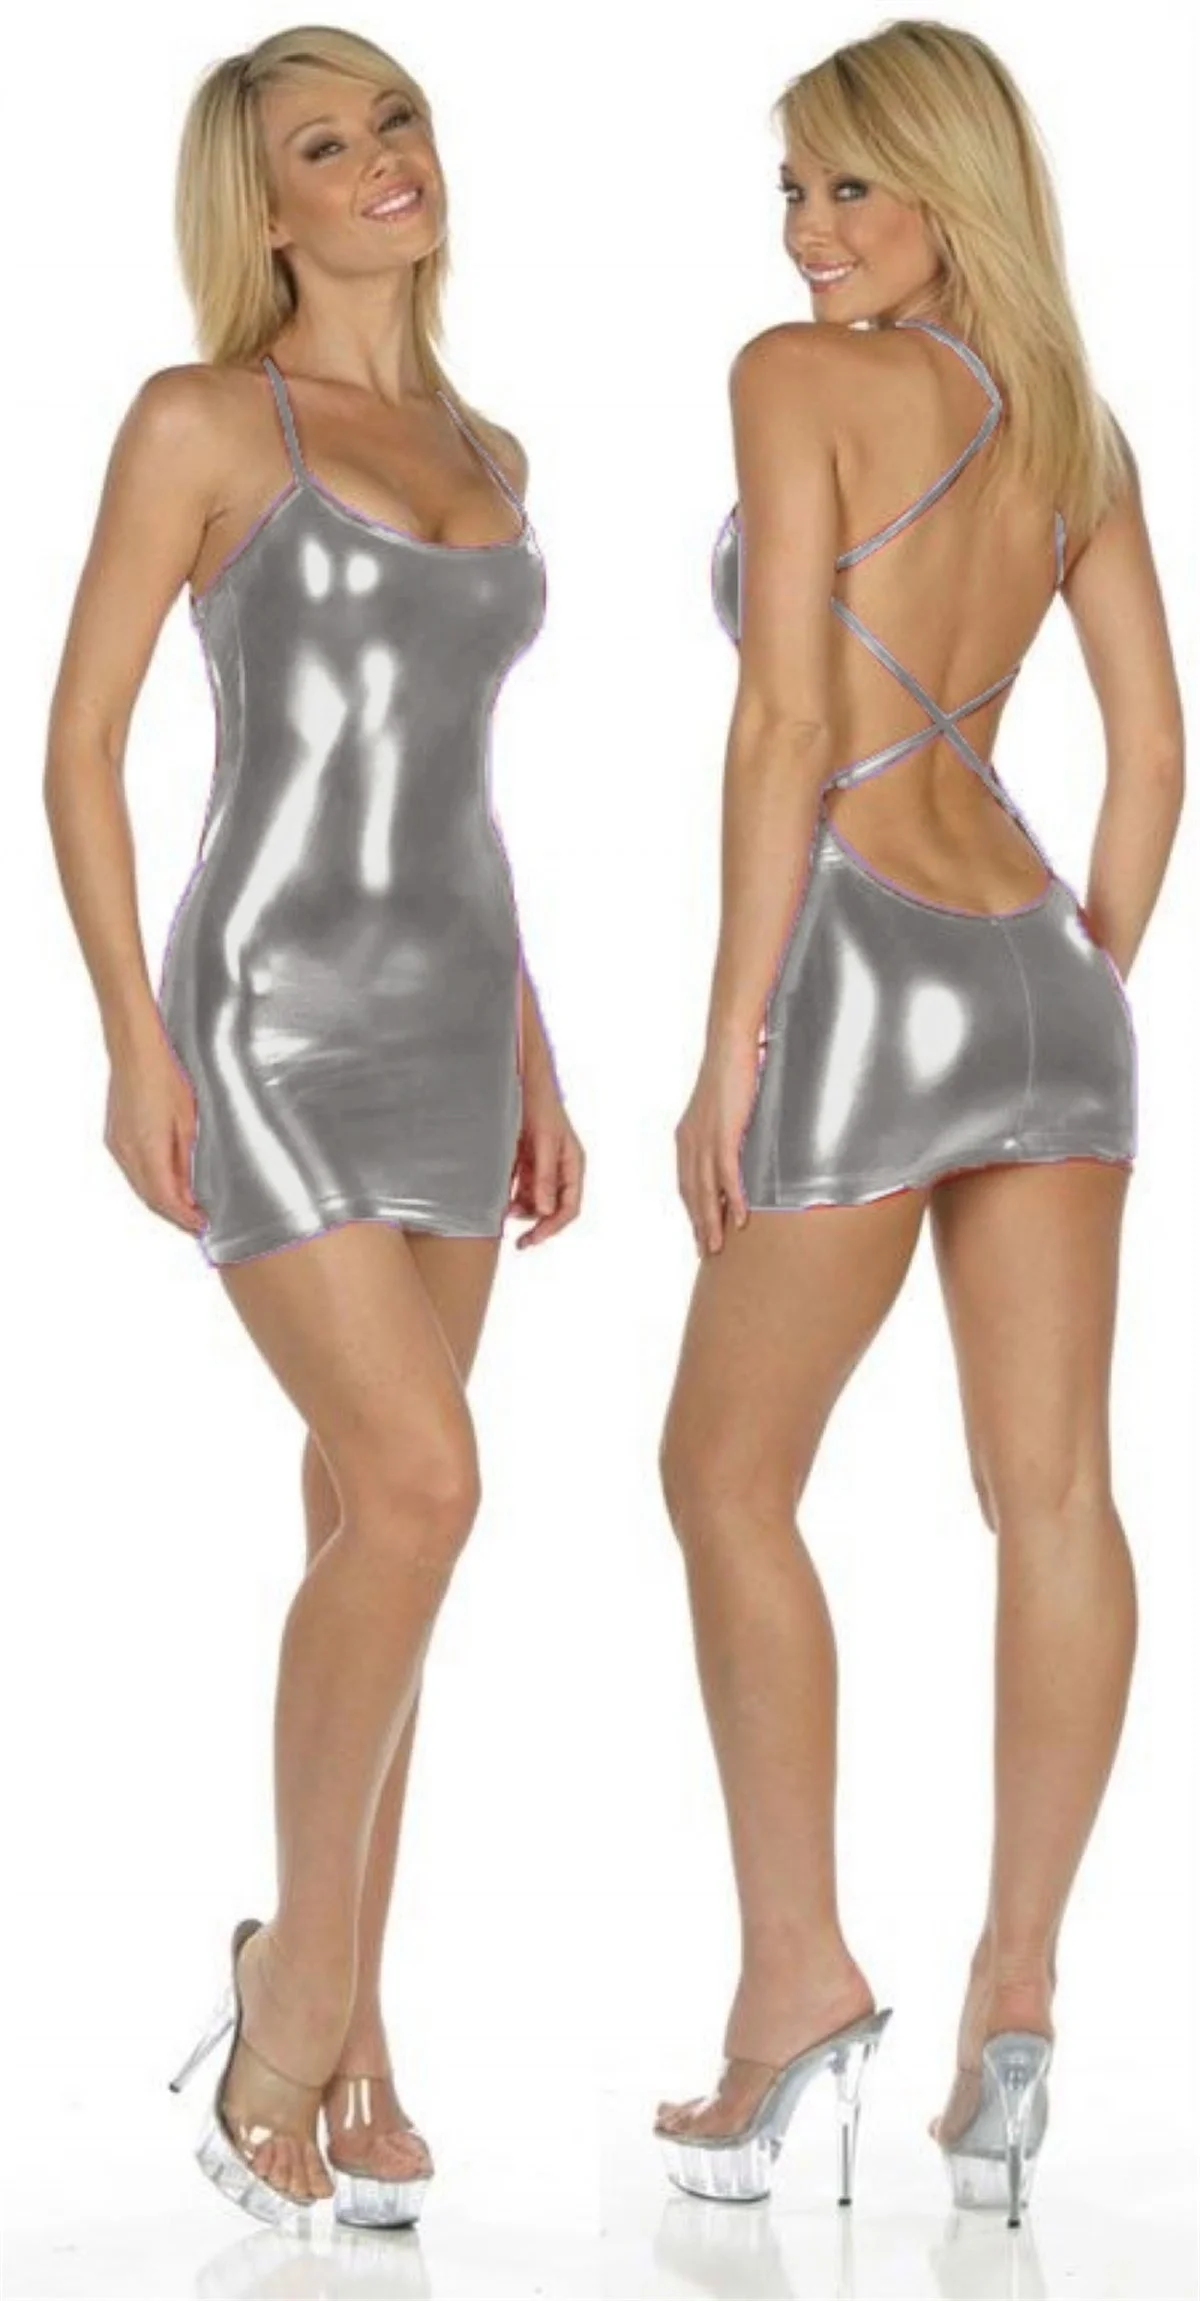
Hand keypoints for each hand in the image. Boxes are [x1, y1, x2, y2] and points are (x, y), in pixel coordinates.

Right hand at [104, 1029, 207, 1235]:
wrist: (135, 1050)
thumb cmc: (166, 1077)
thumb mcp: (187, 1121)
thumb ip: (185, 1160)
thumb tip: (188, 1193)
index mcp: (148, 1149)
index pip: (165, 1198)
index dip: (183, 1217)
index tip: (201, 1226)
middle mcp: (127, 1152)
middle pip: (150, 1198)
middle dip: (174, 1215)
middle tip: (196, 1224)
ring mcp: (117, 1145)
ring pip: (140, 1186)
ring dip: (161, 1201)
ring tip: (186, 1209)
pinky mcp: (114, 1137)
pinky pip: (132, 1171)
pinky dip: (150, 1184)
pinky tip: (166, 1184)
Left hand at [506, 1075, 584, 1249]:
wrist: (522, 1079)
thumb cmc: (538, 1104)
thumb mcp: (543, 1141)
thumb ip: (545, 1176)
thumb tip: (546, 1210)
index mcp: (572, 1164)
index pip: (569, 1207)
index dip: (553, 1227)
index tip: (533, 1239)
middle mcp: (560, 1168)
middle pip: (553, 1208)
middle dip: (537, 1223)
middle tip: (518, 1241)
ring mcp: (543, 1165)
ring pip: (536, 1200)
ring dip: (522, 1210)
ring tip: (503, 1213)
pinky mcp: (527, 1160)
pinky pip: (522, 1187)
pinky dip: (513, 1196)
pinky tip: (500, 1200)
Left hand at [674, 1034, 760, 1253]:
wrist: (729, 1046)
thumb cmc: (730, 1073)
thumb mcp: (721, 1110)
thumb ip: (723, 1132)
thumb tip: (735, 1151)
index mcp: (686, 1138)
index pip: (687, 1184)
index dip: (693, 1211)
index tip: (700, 1234)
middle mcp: (690, 1142)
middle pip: (692, 1194)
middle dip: (699, 1225)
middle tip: (706, 1251)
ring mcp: (705, 1138)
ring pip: (706, 1190)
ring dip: (712, 1221)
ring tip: (718, 1245)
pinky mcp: (724, 1133)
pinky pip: (727, 1173)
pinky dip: (734, 1198)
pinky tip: (740, 1217)